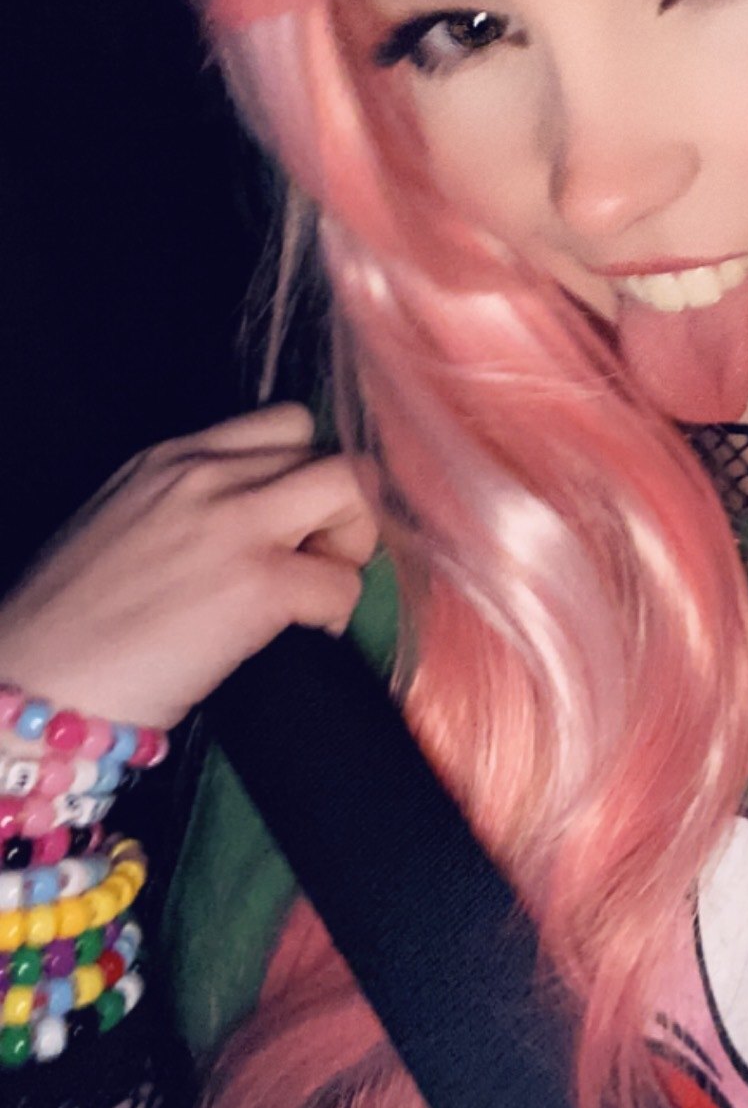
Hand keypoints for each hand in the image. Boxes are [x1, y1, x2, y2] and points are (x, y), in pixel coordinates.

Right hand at [0, 403, 380, 730]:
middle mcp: (206, 473)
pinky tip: (299, 632)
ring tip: (313, 587)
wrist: (34, 684)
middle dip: (339, 504)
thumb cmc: (70, 623)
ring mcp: (235, 524)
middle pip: (327, 449)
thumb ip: (186, 503)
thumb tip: (249, 522)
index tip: (291, 521)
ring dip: (351, 542)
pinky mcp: (257, 585)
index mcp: (172, 456)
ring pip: (353, 490)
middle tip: (314, 558)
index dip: (302, 472)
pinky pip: (342, 583)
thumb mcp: (123, 521)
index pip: (284, 423)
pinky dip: (334, 611)